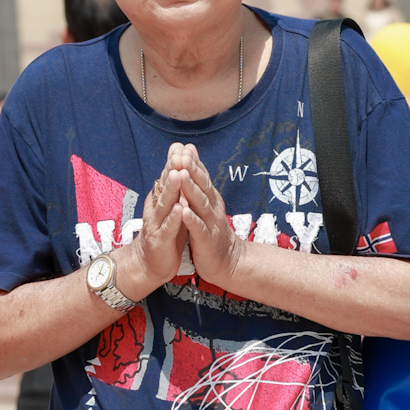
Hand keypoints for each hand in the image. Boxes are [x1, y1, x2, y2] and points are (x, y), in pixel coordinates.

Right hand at [112, 149, 191, 301]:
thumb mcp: (171, 208)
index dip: (173, 162)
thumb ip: (176, 189)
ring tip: (176, 175)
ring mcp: (157, 224)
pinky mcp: (160, 241)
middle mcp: (156, 209)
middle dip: (171, 169)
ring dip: (171, 190)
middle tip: (177, 153)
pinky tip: (180, 210)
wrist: (149, 264)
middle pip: (164, 187)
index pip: (167, 177)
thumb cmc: (166, 234)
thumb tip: (180, 166)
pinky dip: (174, 219)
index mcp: (160, 200)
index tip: (180, 146)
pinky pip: (168, 228)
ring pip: (165, 205)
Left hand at [174, 148, 241, 287]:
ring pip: (201, 204)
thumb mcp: (205, 204)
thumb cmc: (211, 230)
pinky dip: (192, 219)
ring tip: (182, 176)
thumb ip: (199, 182)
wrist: (228, 262)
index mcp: (210, 199)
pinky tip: (184, 211)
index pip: (201, 177)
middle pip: (202, 186)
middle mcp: (212, 208)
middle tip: (182, 156)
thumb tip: (192, 157)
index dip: (193, 163)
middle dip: (192, 170)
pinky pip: (199, 228)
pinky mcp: (207, 240)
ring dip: (191, 190)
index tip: (182, 148)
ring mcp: (211, 224)